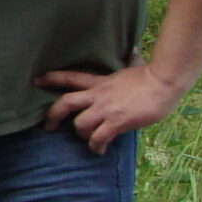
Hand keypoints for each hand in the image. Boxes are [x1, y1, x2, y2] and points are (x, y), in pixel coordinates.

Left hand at [37, 61, 182, 152]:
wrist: (164, 82)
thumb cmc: (152, 76)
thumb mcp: (130, 69)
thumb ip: (124, 67)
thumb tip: (133, 51)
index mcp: (100, 82)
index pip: (71, 78)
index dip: (52, 78)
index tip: (37, 81)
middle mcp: (98, 95)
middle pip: (65, 103)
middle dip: (53, 116)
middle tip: (50, 127)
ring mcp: (106, 109)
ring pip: (80, 125)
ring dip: (82, 135)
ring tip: (89, 140)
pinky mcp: (117, 122)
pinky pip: (98, 138)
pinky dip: (96, 147)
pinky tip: (100, 150)